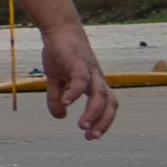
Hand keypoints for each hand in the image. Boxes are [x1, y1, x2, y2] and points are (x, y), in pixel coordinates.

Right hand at [37, 24, 121, 140]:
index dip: (103, 121)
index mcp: (94, 83)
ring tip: (81, 125)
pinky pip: (81, 80)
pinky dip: (75, 93)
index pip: (107, 106)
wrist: (59, 29)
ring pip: (100, 94)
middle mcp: (97, 78)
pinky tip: (67, 103)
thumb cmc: (61, 53)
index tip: (91, 136)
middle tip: (91, 137)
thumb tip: (60, 117)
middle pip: (110, 102)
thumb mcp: (56, 78)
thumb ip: (57, 98)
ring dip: (93, 112)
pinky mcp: (78, 61)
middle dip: (104, 121)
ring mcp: (89, 70)